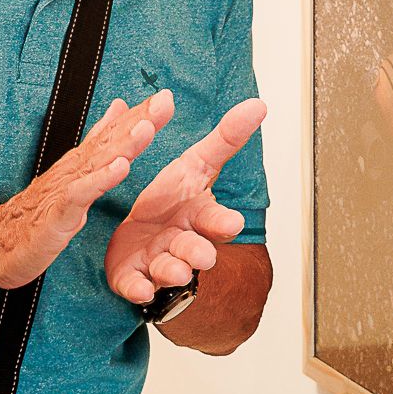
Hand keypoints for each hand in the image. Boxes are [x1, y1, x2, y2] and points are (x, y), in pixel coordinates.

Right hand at [0, 91, 173, 288]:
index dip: (141, 115)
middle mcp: (76, 169)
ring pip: (100, 161)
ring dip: (124, 143)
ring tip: (147, 127)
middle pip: (112, 140)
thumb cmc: (37, 213)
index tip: (166, 97)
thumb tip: (119, 108)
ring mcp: (66, 188)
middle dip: (140, 119)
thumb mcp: (75, 175)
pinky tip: (120, 168)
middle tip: (165, 100)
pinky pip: (82, 193)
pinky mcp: (58, 211)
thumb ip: (98, 141)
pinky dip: (101, 179)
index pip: (115, 133)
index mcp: (83, 163)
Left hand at [104, 97, 266, 304]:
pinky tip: (138, 289)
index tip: (232, 224)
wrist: (142, 241)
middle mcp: (183, 243)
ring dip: (172, 271)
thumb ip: (226, 139)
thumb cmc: (172, 203)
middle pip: (196, 250)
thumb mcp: (196, 166)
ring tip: (172, 270)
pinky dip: (138, 289)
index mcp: (199, 217)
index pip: (216, 220)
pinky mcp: (133, 278)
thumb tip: (259, 104)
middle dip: (199, 252)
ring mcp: (159, 263)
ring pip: (169, 270)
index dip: (223, 223)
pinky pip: (136, 286)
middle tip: (202, 255)